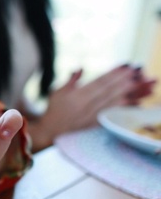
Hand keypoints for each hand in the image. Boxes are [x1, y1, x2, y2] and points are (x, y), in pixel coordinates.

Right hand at [30, 64, 156, 150]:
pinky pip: (115, 115)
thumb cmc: (53, 111)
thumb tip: (80, 68)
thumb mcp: (57, 92)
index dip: (114, 73)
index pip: (100, 81)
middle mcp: (87, 105)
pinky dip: (127, 110)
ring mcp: (93, 115)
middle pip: (111, 91)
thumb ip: (71, 80)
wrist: (51, 133)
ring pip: (116, 102)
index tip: (128, 66)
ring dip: (134, 93)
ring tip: (148, 86)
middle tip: (144, 73)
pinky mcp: (97, 124)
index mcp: (77, 95)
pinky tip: (140, 103)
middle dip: (128, 81)